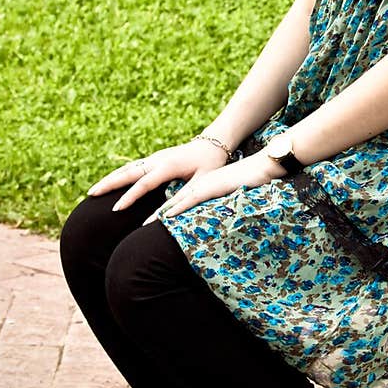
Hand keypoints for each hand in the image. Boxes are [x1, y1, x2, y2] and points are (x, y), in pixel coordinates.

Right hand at [87, 138, 229, 211]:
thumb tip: (167, 216)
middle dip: (108, 184)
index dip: (129, 197)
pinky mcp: (153, 159)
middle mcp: (157, 160)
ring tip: (93, 191)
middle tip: (90, 195)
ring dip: (109, 179)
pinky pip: (131, 168)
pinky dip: (117, 175)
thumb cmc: (210, 166)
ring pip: (126, 168)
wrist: (213, 144)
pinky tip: (109, 183)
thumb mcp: (201, 184)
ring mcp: (154, 158)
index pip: (144, 183)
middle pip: (127, 172)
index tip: (116, 209)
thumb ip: (184, 199)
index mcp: (168, 166)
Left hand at [145, 150, 285, 223]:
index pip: (172, 198)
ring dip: (157, 212)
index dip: (154, 206)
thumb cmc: (248, 181)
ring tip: (139, 221)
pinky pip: (191, 199)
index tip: (137, 215)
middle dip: (143, 205)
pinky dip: (178, 208)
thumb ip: (217, 206)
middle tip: (126, 215)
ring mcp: (202, 185)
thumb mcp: (228, 196)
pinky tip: (166, 216)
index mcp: (197, 186)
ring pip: (174, 200)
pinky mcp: (211, 187)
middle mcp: (195, 184)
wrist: (262, 165)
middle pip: (166, 197)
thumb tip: (210, 219)